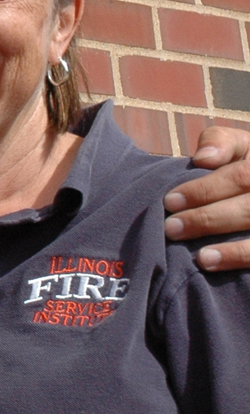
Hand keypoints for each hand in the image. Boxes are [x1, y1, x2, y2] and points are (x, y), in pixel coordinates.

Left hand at [164, 126, 249, 269]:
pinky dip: (245, 261)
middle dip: (208, 219)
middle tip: (172, 229)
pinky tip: (223, 270)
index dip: (205, 189)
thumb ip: (222, 143)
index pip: (241, 177)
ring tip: (201, 258)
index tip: (170, 201)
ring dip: (235, 251)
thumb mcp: (243, 146)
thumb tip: (203, 158)